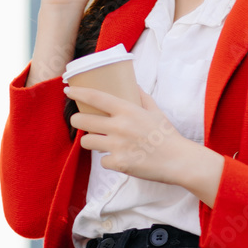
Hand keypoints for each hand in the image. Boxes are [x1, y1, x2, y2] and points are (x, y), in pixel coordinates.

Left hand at [64, 84, 190, 185]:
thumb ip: (141, 97)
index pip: (96, 97)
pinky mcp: (118, 163)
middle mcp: (119, 126)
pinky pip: (102, 160)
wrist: (179, 161)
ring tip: (98, 141)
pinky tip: (119, 158)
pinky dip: (108, 160)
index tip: (68, 90)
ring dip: (90, 141)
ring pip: (87, 142)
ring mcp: (117, 146)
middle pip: (82, 120)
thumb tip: (132, 84)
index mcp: (128, 110)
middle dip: (77, 120)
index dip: (78, 93)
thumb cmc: (167, 135)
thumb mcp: (155, 111)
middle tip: (79, 120)